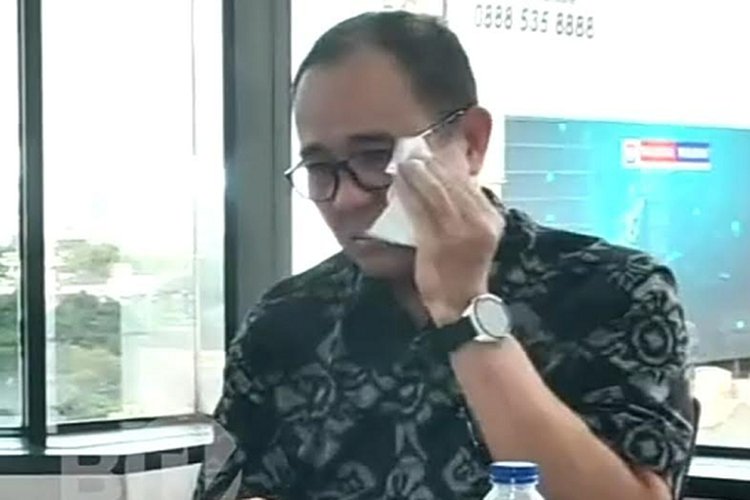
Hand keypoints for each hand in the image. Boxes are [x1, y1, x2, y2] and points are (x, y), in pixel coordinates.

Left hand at [393, 157, 503, 325]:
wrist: (461, 305)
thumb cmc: (462, 270)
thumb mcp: (475, 236)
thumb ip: (466, 212)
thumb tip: (445, 182)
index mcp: (490, 218)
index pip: (468, 182)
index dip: (447, 164)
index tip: (432, 154)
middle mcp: (479, 220)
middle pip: (452, 182)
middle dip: (430, 165)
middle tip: (412, 155)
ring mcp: (459, 230)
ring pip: (435, 191)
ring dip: (416, 174)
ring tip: (404, 165)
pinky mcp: (438, 240)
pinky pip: (420, 208)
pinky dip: (408, 193)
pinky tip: (399, 184)